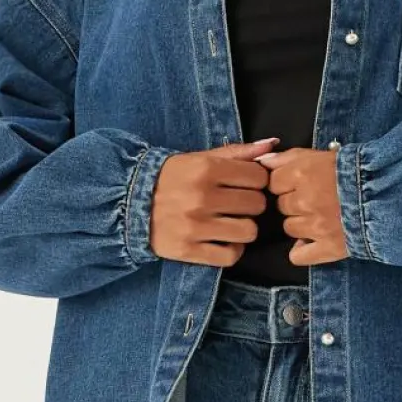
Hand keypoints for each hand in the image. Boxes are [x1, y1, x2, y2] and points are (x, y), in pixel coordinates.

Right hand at [149, 138, 279, 263]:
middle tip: (236, 204)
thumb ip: (237, 152)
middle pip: (256, 205)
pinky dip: (232, 250)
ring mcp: (195, 227)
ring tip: (231, 223)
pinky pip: (230, 256)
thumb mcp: (199, 158)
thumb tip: (272, 145)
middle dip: (251, 204)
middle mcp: (201, 198)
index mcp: (206, 170)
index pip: (258, 178)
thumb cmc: (171, 178)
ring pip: (249, 231)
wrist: (129, 202)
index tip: (245, 184)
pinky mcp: (189, 250)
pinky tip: (223, 241)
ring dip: (244, 228)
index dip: (256, 181)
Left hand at [259, 146, 347, 264]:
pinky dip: (302, 250)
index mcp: (302, 174)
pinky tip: (313, 241)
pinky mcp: (327, 248)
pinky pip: (298, 256)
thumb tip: (263, 161)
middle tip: (316, 198)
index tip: (302, 183)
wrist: (388, 193)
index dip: (286, 183)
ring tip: (322, 216)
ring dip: (300, 224)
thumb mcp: (321, 154)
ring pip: (289, 228)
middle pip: (282, 206)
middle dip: (295, 202)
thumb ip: (288, 157)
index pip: (273, 182)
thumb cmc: (355, 171)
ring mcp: (315, 227)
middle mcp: (304, 200)